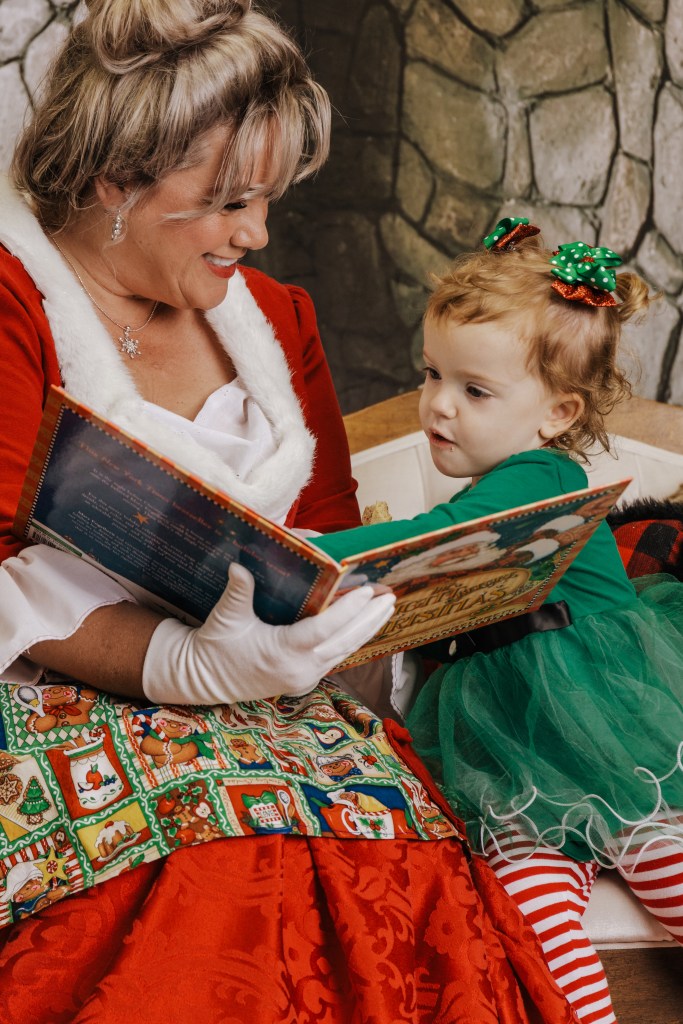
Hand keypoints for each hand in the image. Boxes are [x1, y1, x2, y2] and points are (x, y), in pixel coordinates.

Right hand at [142, 563, 395, 705]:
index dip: (349, 611)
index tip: (368, 592)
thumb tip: (239, 565)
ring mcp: (304, 678)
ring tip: (386, 608)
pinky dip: (351, 639)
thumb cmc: (216, 646)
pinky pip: (336, 658)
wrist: (206, 679)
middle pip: (345, 642)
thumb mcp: (225, 618)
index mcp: (282, 653)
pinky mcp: (305, 680)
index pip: (324, 630)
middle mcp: (300, 670)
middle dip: (370, 620)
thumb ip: (237, 592)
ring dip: (366, 630)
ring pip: (345, 652)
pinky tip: (365, 625)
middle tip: (390, 597)